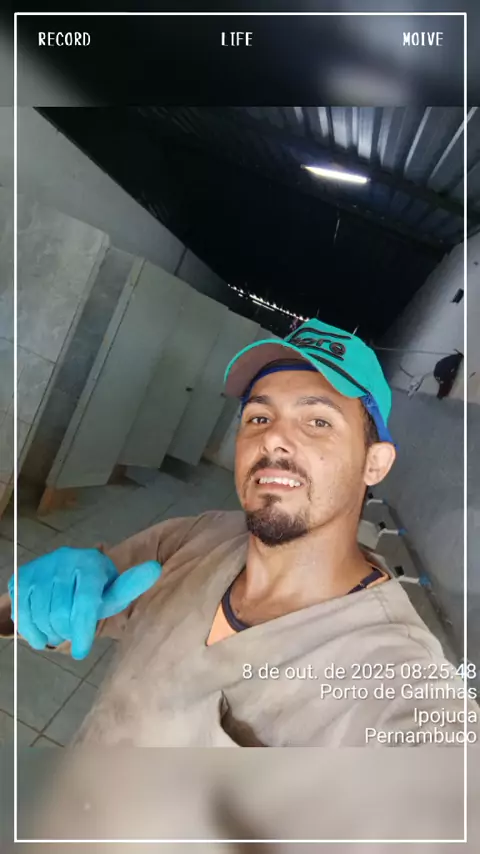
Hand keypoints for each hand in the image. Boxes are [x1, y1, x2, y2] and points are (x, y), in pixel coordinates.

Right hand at [8, 547, 161, 659]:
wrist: (69, 572)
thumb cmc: (97, 587)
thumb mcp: (114, 590)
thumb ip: (130, 586)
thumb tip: (156, 568)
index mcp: (90, 563)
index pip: (84, 603)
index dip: (83, 631)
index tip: (82, 652)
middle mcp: (63, 560)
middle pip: (59, 614)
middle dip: (66, 632)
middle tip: (72, 635)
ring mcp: (40, 568)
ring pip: (40, 615)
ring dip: (49, 633)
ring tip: (59, 632)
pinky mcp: (21, 577)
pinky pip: (21, 613)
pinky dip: (31, 631)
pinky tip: (41, 634)